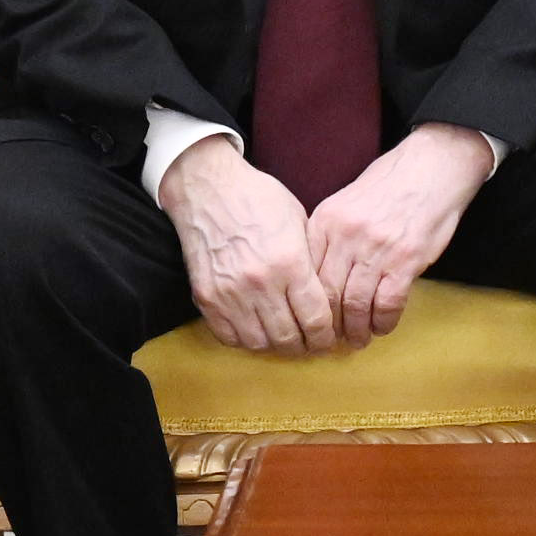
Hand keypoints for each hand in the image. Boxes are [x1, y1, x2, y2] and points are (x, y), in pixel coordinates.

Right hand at [164, 141, 343, 356]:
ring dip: (275, 346)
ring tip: (284, 338)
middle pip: (289, 338)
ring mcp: (230, 293)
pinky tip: (256, 329)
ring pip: (260, 343)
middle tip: (310, 345)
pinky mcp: (206, 297)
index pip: (316, 319)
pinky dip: (246, 340)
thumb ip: (311, 263)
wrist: (209, 188)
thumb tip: (326, 298)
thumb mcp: (300, 223)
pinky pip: (229, 336)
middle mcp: (261, 283)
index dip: (326, 337)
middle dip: (305, 347)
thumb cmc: (259, 199)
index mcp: (291, 263)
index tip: (328, 339)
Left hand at [307, 127, 495, 339]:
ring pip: (356, 304)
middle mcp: (347, 236)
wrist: (433, 167)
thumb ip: (329, 236)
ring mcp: (377, 249)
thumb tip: (318, 274)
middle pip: (327, 294)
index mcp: (326, 221)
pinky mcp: (406, 260)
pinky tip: (383, 327)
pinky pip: (389, 303)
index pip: (307, 273)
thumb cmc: (390, 184)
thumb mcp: (345, 201)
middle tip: (332, 340)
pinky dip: (384, 321)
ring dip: (357, 329)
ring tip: (358, 340)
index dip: (308, 303)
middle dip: (329, 324)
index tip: (310, 319)